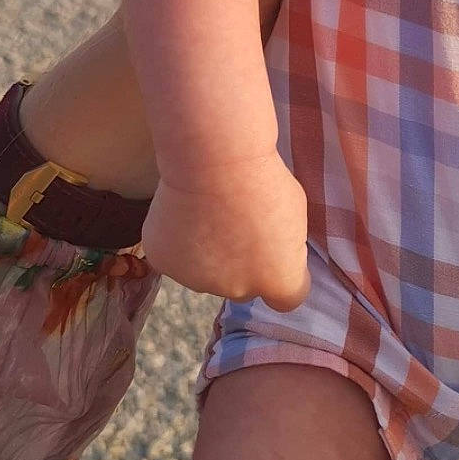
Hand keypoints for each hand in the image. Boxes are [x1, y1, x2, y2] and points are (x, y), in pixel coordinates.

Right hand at [141, 150, 309, 308]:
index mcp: (278, 280)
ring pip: (207, 272)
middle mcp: (238, 291)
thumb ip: (283, 247)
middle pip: (242, 285)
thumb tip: (268, 255)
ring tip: (208, 212)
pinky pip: (177, 257)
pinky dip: (179, 240)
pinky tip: (183, 211)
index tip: (275, 251)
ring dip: (208, 254)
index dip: (280, 274)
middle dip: (241, 264)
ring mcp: (198, 281)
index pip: (286, 299)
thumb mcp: (293, 214)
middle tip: (236, 223)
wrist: (213, 160)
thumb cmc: (262, 178)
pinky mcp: (165, 264)